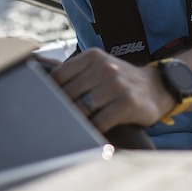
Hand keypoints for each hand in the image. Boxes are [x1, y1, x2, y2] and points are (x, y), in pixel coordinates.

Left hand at [50, 48, 173, 131]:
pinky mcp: (127, 103)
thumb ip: (71, 70)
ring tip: (72, 129)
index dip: (50, 93)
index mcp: (93, 57)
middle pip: (69, 94)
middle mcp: (105, 67)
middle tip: (57, 123)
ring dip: (76, 122)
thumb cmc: (119, 81)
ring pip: (82, 108)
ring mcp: (117, 85)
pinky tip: (91, 133)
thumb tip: (34, 61)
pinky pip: (100, 121)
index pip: (59, 76)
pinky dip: (93, 130)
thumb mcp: (98, 67)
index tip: (49, 105)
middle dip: (62, 110)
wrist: (156, 88)